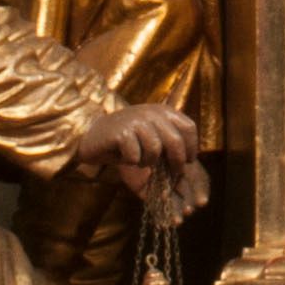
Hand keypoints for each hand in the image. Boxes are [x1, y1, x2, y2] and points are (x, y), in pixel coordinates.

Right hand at [74, 100, 209, 207]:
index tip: (188, 161)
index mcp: (163, 111)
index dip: (192, 147)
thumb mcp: (150, 135)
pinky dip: (132, 162)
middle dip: (176, 162)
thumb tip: (186, 165)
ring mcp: (136, 121)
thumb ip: (167, 143)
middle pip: (175, 141)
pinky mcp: (121, 133)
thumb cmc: (125, 139)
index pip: (188, 127)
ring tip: (140, 161)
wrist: (92, 135)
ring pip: (155, 150)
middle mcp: (151, 113)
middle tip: (172, 173)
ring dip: (148, 162)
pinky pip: (135, 156)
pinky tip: (126, 158)